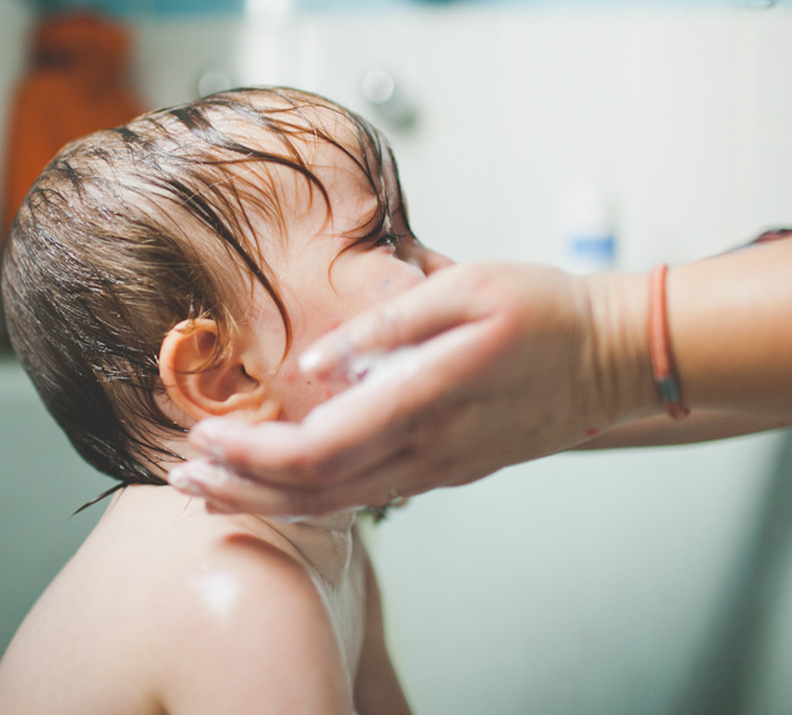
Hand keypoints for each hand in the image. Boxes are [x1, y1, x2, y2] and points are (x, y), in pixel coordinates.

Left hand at [169, 262, 655, 515]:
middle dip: (241, 491)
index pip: (320, 448)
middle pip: (316, 492)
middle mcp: (428, 448)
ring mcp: (439, 467)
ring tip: (212, 494)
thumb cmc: (541, 310)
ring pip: (339, 504)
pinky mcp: (448, 470)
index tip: (204, 440)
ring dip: (268, 503)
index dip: (254, 456)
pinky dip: (312, 500)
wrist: (611, 357)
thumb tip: (316, 358)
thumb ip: (388, 323)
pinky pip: (368, 497)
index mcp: (426, 398)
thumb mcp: (467, 286)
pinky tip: (281, 489)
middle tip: (180, 480)